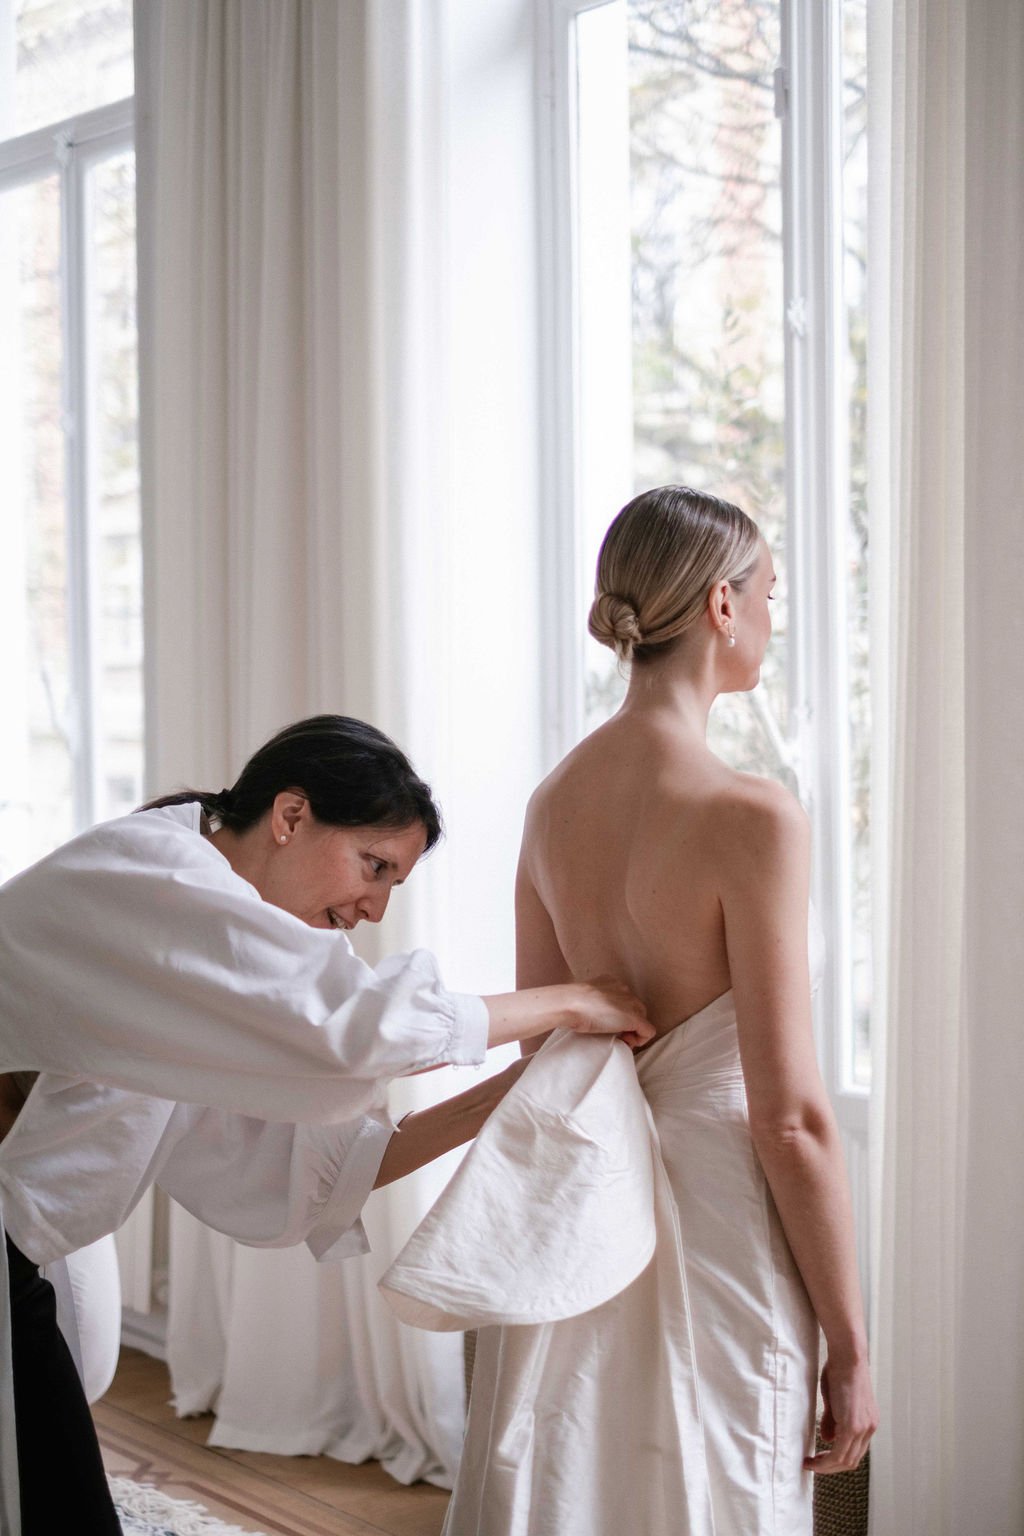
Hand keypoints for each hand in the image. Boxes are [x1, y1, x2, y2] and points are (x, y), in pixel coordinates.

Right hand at [566, 977, 653, 1049]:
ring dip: (633, 1031)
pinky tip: (625, 1042)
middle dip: (627, 1023)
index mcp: (611, 982)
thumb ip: (593, 1001)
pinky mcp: (634, 1018)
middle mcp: (624, 989)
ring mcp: (631, 1003)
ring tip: (619, 1039)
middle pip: (636, 1009)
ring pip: (642, 1019)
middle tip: (614, 1034)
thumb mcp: (583, 997)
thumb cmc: (569, 1003)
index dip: (619, 1015)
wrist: (570, 1004)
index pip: (623, 999)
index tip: (608, 1024)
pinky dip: (640, 1040)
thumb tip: (591, 1016)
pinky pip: (648, 1031)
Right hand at [803, 1355, 877, 1474]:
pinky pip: (839, 1454)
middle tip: (812, 1465)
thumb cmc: (839, 1371)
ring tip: (810, 1464)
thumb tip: (827, 1440)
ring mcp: (863, 1429)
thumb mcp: (835, 1400)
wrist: (848, 1356)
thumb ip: (832, 1421)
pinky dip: (825, 1461)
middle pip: (851, 1461)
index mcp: (868, 1422)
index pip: (855, 1451)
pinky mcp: (853, 1426)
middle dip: (830, 1467)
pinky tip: (813, 1460)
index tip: (820, 1458)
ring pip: (845, 1461)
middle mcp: (869, 1428)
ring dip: (826, 1466)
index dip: (837, 1459)